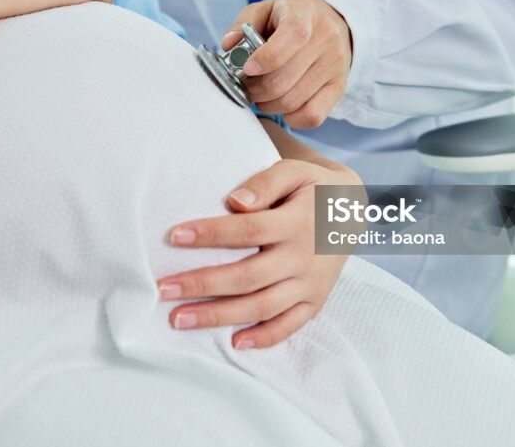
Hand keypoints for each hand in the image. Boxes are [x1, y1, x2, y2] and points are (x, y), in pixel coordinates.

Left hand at [156, 159, 358, 349]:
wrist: (352, 210)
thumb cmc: (312, 187)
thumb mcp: (296, 172)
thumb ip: (265, 183)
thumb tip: (234, 202)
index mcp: (298, 222)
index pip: (249, 230)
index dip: (211, 234)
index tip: (174, 236)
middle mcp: (305, 258)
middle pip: (248, 276)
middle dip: (202, 284)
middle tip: (162, 289)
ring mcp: (311, 284)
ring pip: (262, 306)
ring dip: (219, 316)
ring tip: (179, 318)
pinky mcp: (315, 301)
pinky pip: (290, 325)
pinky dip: (264, 338)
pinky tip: (233, 343)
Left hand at [223, 0, 351, 128]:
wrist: (332, 21)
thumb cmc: (290, 17)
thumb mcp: (265, 9)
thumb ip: (243, 25)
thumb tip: (229, 46)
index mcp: (304, 14)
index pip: (293, 36)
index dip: (266, 58)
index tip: (247, 69)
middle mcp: (326, 38)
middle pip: (284, 79)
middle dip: (255, 90)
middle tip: (246, 87)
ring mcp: (335, 65)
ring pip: (293, 101)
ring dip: (267, 105)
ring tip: (260, 95)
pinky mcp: (339, 87)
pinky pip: (312, 116)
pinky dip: (290, 117)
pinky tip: (281, 105)